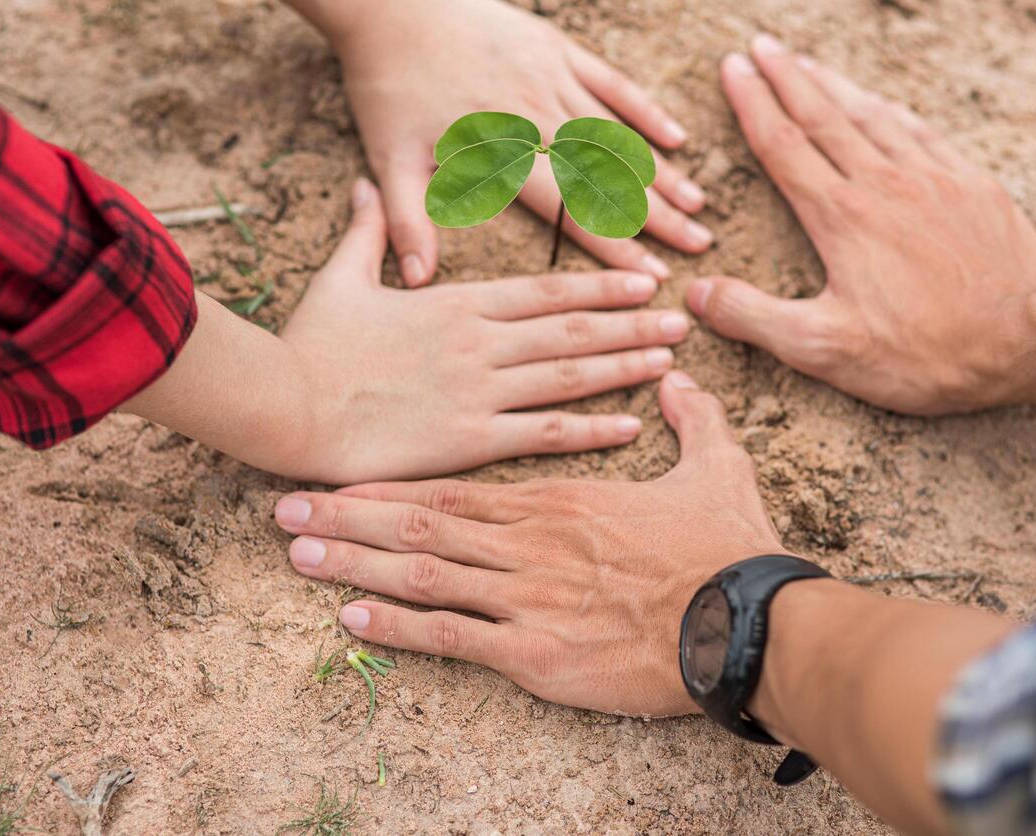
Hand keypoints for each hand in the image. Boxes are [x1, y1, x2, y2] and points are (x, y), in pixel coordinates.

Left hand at [273, 370, 785, 716]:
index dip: (391, 483)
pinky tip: (350, 618)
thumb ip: (692, 423)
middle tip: (287, 508)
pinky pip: (450, 635)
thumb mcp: (718, 468)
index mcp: (556, 498)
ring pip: (419, 571)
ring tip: (297, 553)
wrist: (749, 623)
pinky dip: (394, 626)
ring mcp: (524, 595)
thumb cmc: (728, 549)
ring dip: (353, 561)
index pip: (455, 485)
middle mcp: (526, 540)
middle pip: (418, 522)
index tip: (343, 476)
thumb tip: (682, 385)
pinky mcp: (534, 651)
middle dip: (347, 515)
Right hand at [279, 178, 690, 483]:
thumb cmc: (310, 342)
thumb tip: (362, 185)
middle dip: (632, 321)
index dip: (599, 283)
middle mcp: (479, 342)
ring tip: (670, 358)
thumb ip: (367, 231)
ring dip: (626, 366)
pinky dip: (591, 428)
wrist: (285, 402)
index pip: (545, 289)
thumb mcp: (341, 275)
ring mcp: (479, 391)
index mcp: (455, 302)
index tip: (643, 277)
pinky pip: (543, 432)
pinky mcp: (469, 439)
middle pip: (573, 329)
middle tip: (681, 316)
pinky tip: (631, 423)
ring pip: (570, 375)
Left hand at [334, 0, 711, 287]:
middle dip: (658, 215)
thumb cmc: (384, 87)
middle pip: (609, 176)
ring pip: (618, 134)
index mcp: (502, 151)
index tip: (651, 277)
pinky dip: (644, 111)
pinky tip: (674, 138)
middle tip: (700, 246)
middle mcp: (537, 116)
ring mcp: (550, 76)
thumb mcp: (388, 159)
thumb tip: (417, 282)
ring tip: (700, 203)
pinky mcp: (554, 45)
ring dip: (660, 170)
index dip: (614, 245)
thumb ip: (407, 221)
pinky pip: (611, 83)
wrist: (385, 1)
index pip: (571, 209)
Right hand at [687, 35, 1035, 414]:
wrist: (1027, 341)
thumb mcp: (823, 348)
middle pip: (823, 115)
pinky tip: (885, 104)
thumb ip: (753, 317)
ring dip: (835, 85)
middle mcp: (882, 182)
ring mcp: (933, 177)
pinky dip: (892, 110)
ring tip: (810, 62)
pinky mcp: (973, 186)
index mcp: (840, 216)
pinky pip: (923, 132)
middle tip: (760, 44)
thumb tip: (697, 294)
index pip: (782, 145)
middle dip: (787, 76)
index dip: (752, 103)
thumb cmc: (924, 353)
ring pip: (872, 115)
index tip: (732, 67)